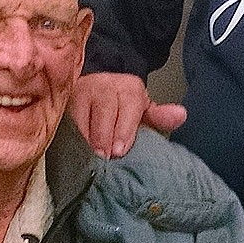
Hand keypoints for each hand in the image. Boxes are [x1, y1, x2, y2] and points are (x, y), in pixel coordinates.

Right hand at [71, 72, 187, 157]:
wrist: (96, 91)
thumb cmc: (122, 111)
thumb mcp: (143, 113)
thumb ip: (160, 117)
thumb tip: (181, 115)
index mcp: (129, 88)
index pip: (128, 106)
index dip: (123, 129)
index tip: (120, 151)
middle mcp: (104, 85)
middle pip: (104, 109)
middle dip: (104, 135)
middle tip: (104, 157)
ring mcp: (80, 90)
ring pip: (80, 111)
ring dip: (83, 136)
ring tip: (86, 156)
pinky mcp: (62, 99)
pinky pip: (62, 116)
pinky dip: (66, 132)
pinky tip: (68, 148)